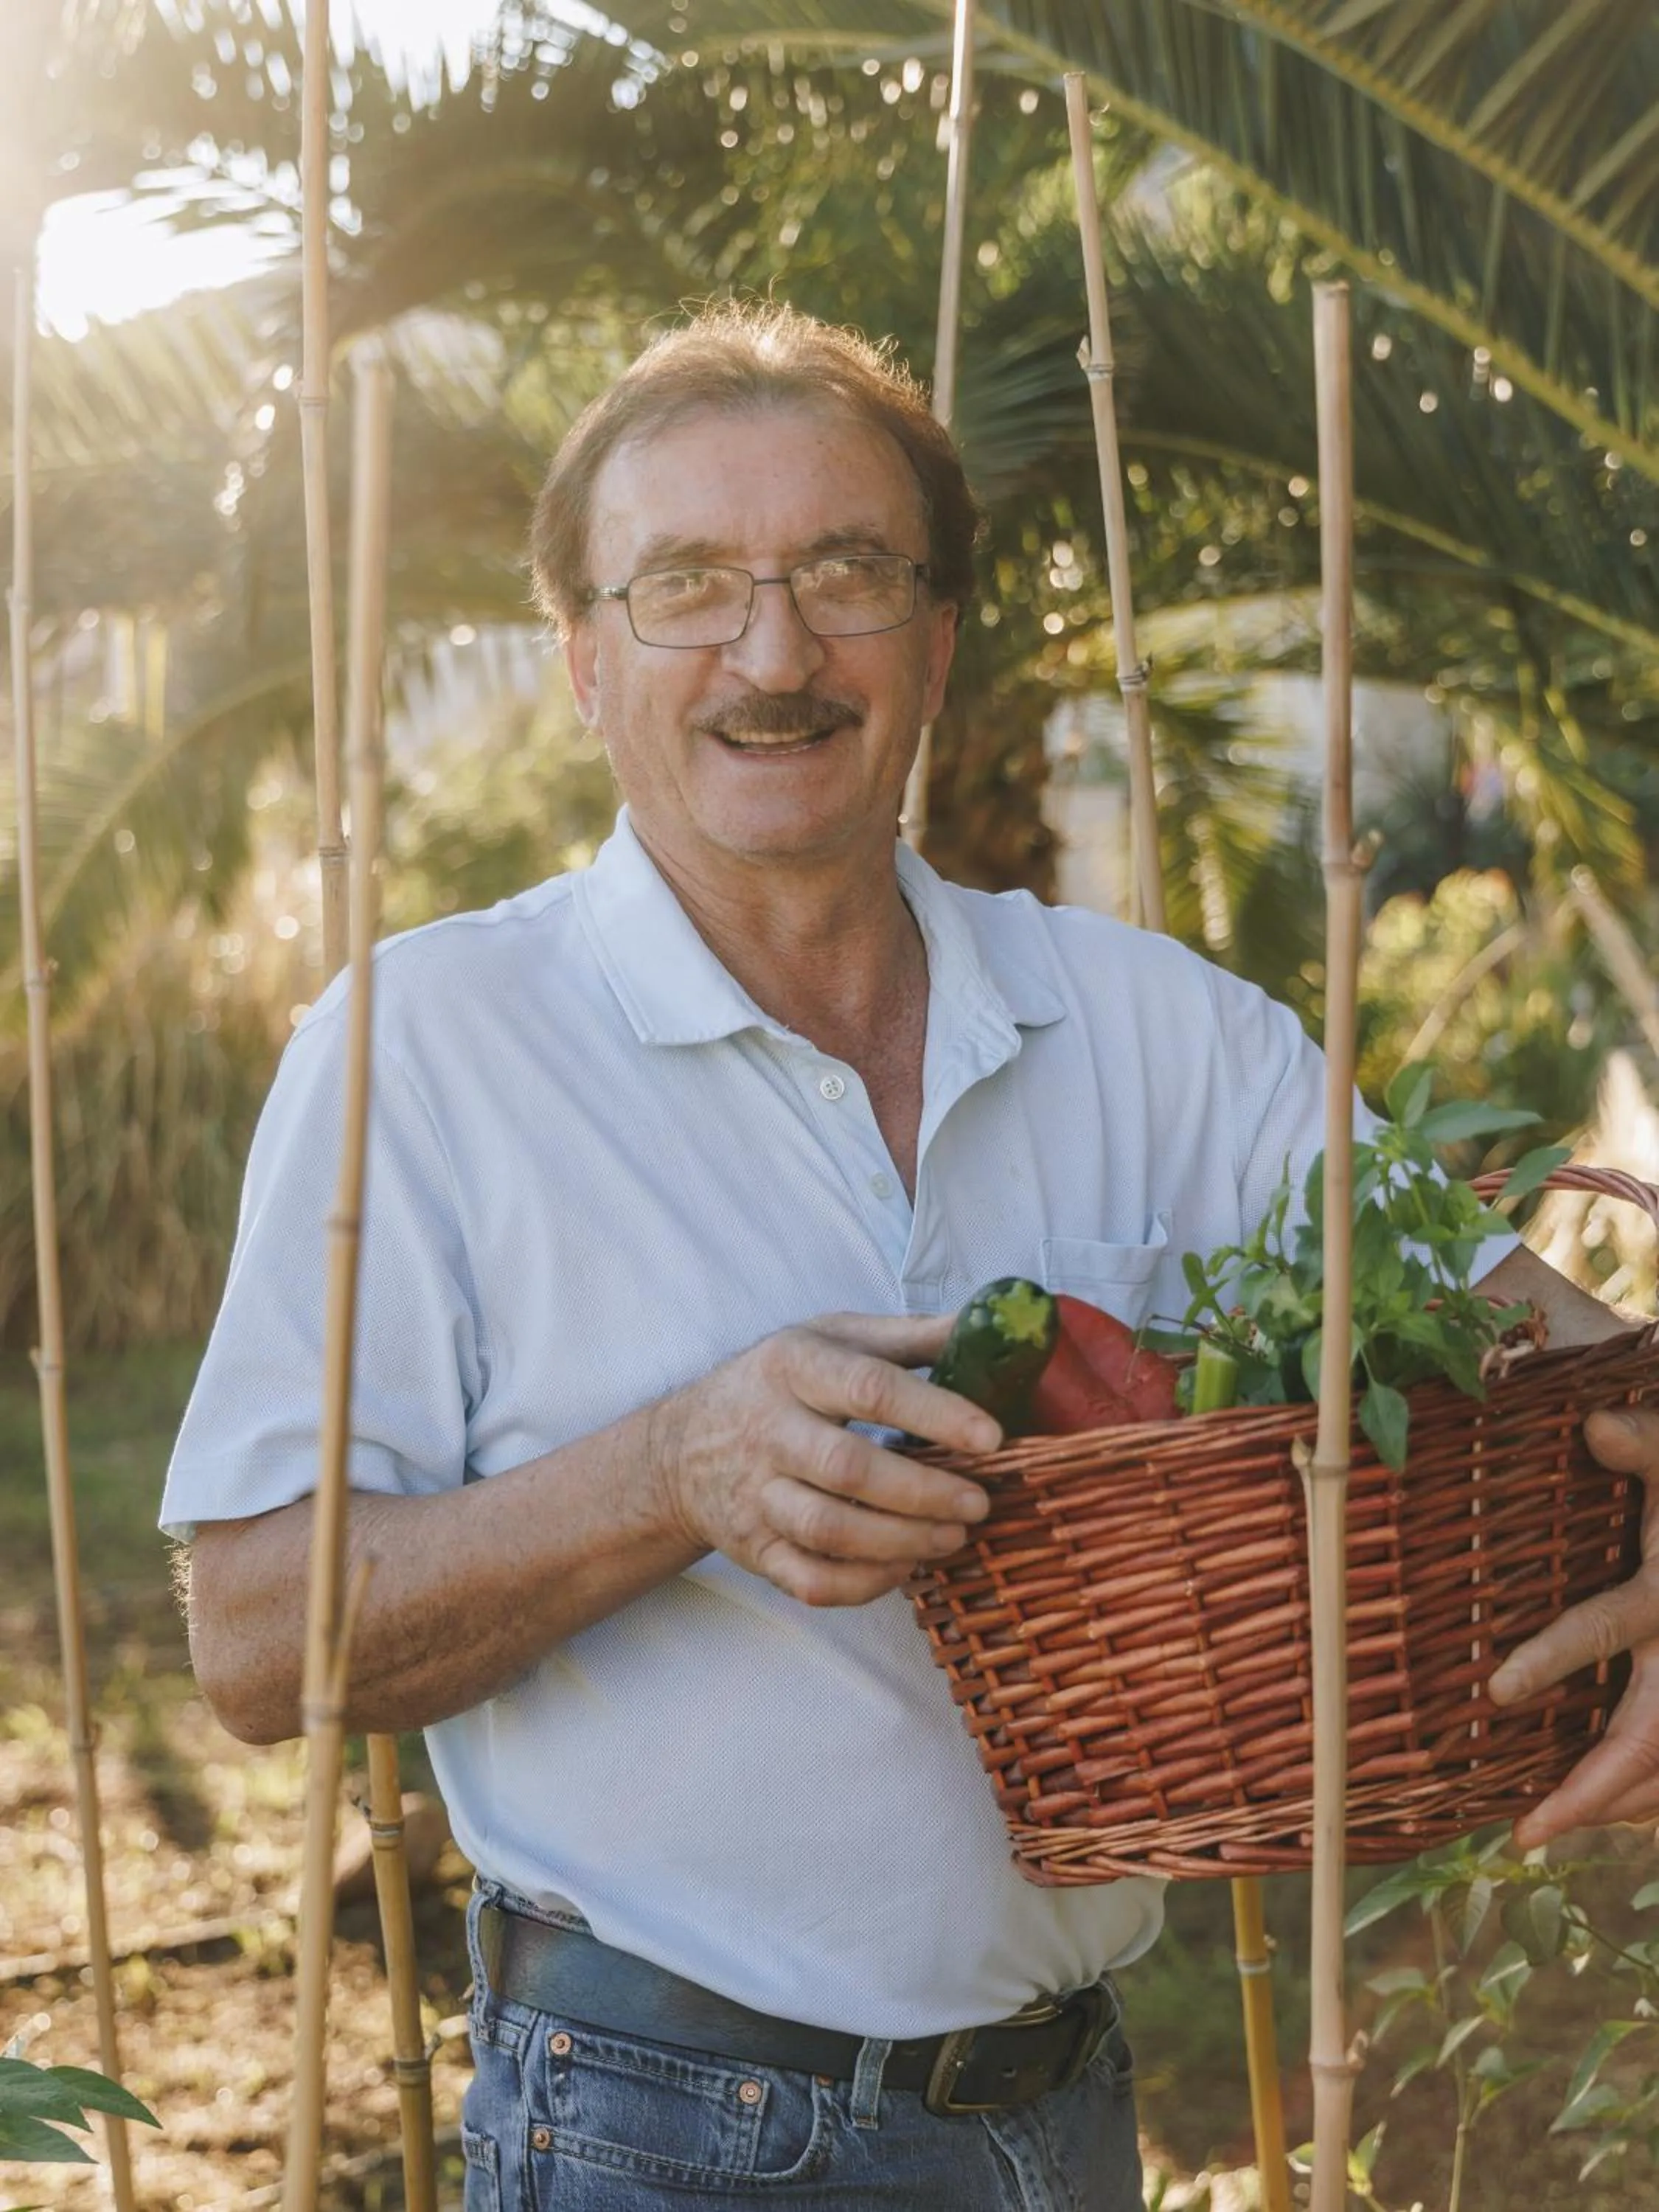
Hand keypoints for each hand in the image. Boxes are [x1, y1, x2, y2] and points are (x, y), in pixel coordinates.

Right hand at [646, 1312, 998, 1608]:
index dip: (935, 1413)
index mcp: (795, 1366)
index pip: (869, 1388)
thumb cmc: (779, 1383)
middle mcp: (769, 1430)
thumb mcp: (832, 1337)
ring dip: (901, 1541)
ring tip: (953, 1537)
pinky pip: (809, 1580)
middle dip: (924, 1491)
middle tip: (978, 1503)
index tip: (991, 1437)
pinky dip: (863, 1584)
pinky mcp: (754, 1548)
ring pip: (829, 1529)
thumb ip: (908, 1336)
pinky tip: (903, 1567)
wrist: (684, 1446)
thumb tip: (985, 1328)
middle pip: (848, 1468)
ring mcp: (756, 1495)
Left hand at [1489, 1405, 1658, 1846]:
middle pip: (1650, 1739)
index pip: (1607, 1629)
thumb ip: (1645, 1445)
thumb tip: (1595, 1425)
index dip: (1554, 1658)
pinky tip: (1605, 1812)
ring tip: (1551, 1830)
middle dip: (1593, 1792)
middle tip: (1526, 1832)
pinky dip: (1646, 1792)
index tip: (1495, 1689)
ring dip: (1618, 1805)